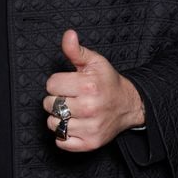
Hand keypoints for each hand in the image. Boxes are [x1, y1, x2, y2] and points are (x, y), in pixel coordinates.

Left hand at [43, 30, 144, 150]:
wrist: (127, 104)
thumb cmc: (107, 82)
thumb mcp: (94, 61)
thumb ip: (76, 50)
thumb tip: (68, 35)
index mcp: (89, 85)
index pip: (51, 84)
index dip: (58, 82)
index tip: (69, 83)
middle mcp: (89, 108)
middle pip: (50, 104)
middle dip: (57, 99)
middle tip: (72, 97)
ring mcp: (90, 127)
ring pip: (53, 123)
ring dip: (59, 117)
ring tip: (73, 111)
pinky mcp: (90, 143)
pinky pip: (61, 141)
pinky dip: (64, 135)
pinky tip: (75, 124)